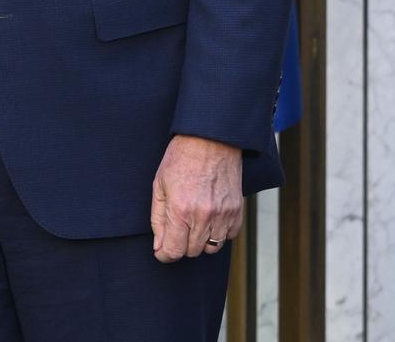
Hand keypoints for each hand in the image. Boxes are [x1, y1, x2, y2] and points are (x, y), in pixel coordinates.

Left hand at [150, 135, 242, 262]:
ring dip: (201, 240)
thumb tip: (159, 247)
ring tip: (194, 220)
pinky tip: (210, 216)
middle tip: (178, 225)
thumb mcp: (159, 184)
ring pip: (211, 248)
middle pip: (192, 252)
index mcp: (180, 210)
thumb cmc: (181, 158)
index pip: (174, 251)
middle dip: (181, 244)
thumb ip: (158, 219)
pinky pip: (228, 237)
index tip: (162, 251)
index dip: (165, 254)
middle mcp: (203, 217)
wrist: (210, 139)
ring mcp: (223, 215)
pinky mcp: (237, 212)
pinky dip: (218, 233)